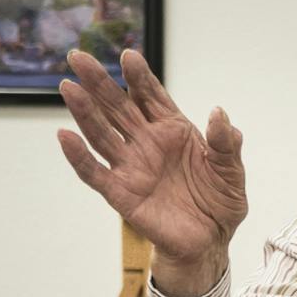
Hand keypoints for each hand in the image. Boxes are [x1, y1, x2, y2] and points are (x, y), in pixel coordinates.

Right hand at [57, 49, 246, 287]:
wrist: (210, 240)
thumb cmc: (219, 201)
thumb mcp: (231, 170)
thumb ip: (226, 143)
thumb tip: (219, 113)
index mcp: (172, 130)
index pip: (150, 96)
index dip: (139, 76)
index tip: (129, 55)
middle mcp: (146, 143)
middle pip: (118, 107)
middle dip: (99, 82)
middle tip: (78, 56)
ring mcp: (131, 167)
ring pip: (102, 133)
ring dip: (84, 111)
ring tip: (69, 88)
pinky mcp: (121, 193)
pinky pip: (95, 172)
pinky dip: (79, 155)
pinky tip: (65, 136)